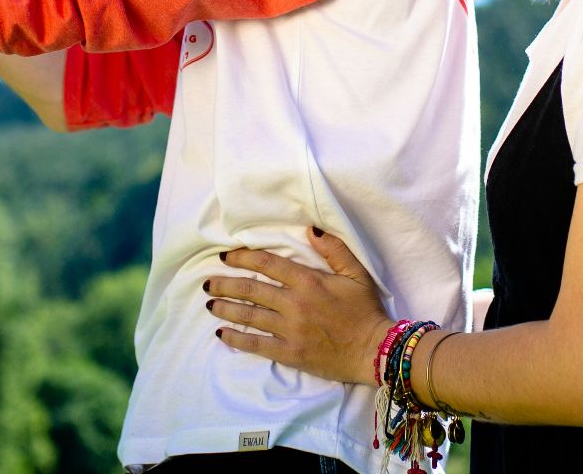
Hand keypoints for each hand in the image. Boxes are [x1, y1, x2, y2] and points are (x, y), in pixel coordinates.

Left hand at [207, 226, 394, 385]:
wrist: (374, 351)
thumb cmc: (365, 311)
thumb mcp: (356, 274)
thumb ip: (334, 249)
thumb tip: (311, 229)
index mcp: (308, 281)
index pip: (267, 264)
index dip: (243, 258)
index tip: (226, 257)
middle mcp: (294, 304)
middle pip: (251, 290)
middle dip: (226, 284)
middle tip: (208, 282)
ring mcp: (290, 330)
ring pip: (249, 316)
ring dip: (226, 308)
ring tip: (210, 304)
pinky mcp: (290, 353)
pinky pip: (256, 345)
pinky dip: (237, 339)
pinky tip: (222, 333)